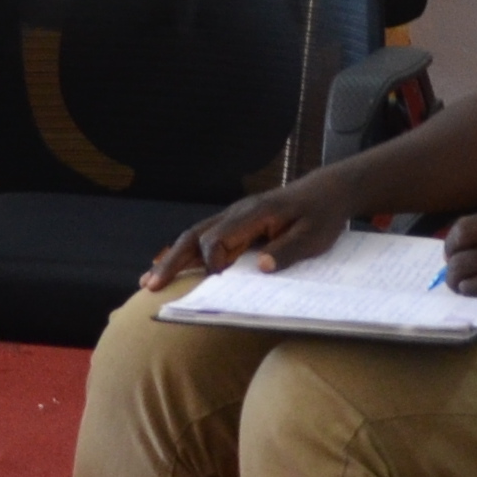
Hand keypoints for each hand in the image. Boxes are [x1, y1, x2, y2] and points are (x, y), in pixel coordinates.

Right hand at [149, 179, 347, 289]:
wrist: (326, 191)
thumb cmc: (321, 215)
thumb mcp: (313, 236)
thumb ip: (287, 251)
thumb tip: (261, 269)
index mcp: (254, 214)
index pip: (219, 238)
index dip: (212, 262)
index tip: (214, 283)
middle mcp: (237, 213)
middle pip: (195, 235)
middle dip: (172, 261)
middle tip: (150, 284)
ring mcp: (233, 217)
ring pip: (194, 236)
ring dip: (171, 258)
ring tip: (149, 280)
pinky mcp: (236, 224)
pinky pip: (204, 237)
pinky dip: (184, 253)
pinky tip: (168, 265)